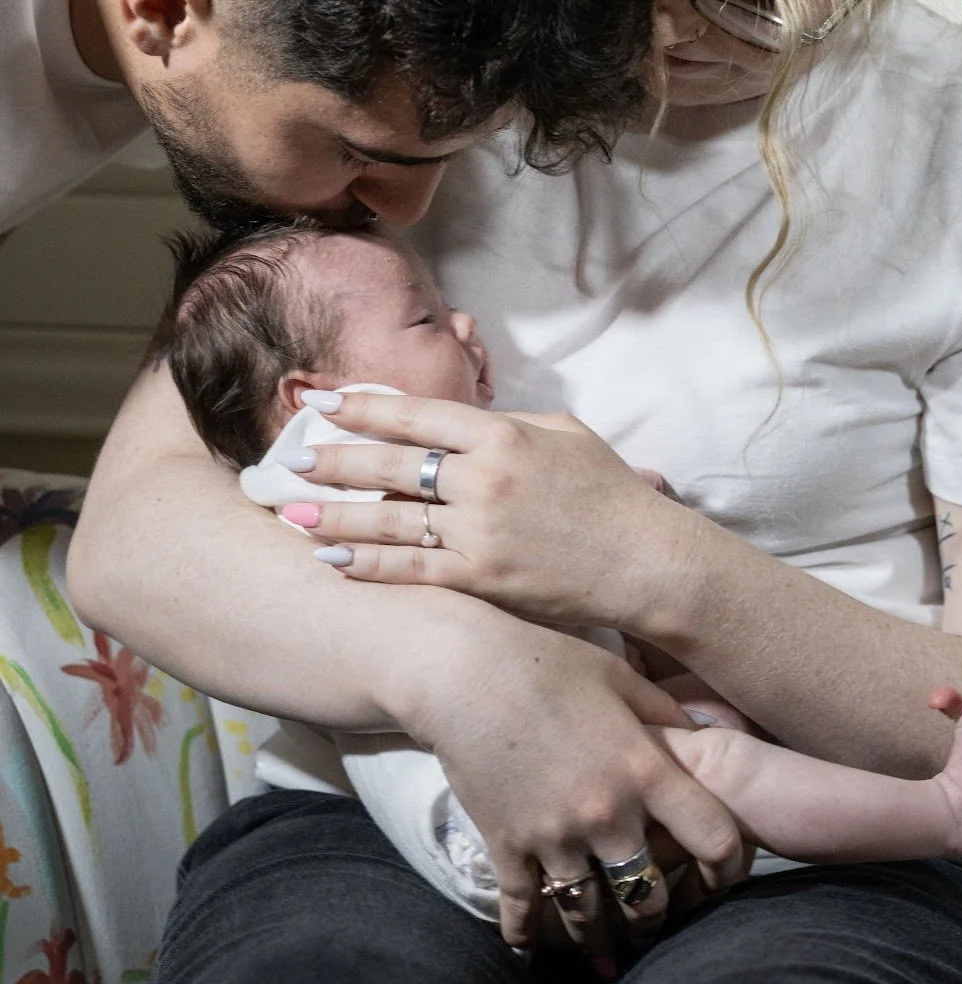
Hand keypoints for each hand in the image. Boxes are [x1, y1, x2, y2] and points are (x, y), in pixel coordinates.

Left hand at [283, 391, 709, 630]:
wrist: (645, 561)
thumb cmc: (611, 493)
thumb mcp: (565, 435)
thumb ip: (508, 426)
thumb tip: (459, 424)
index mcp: (503, 436)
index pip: (418, 415)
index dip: (364, 408)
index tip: (324, 404)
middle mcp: (484, 480)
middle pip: (391, 465)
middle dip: (335, 460)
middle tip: (292, 457)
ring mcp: (479, 532)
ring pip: (391, 519)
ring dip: (336, 513)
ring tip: (292, 509)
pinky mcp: (481, 579)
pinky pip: (411, 569)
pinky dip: (368, 562)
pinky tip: (332, 556)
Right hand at [400, 608, 747, 951]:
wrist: (463, 671)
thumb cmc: (547, 661)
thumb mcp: (620, 676)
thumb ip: (668, 713)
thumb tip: (705, 741)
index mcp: (644, 770)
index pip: (713, 837)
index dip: (728, 864)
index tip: (721, 876)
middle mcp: (605, 814)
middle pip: (648, 898)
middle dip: (655, 916)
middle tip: (653, 919)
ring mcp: (554, 837)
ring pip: (589, 918)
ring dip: (600, 941)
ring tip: (606, 954)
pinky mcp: (507, 847)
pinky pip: (524, 910)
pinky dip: (528, 934)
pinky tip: (531, 948)